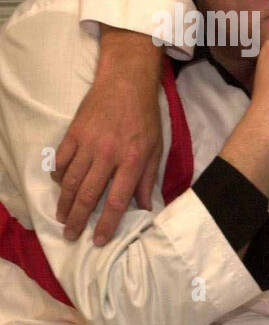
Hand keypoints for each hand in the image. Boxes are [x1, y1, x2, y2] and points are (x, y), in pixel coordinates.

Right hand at [54, 28, 163, 244]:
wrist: (126, 84)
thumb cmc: (145, 119)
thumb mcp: (155, 150)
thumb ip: (147, 180)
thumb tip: (145, 208)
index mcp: (132, 160)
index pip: (117, 199)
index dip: (107, 223)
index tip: (99, 240)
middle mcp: (108, 154)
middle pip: (88, 194)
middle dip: (78, 219)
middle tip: (71, 236)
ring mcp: (88, 143)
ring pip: (70, 180)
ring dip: (64, 203)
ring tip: (62, 218)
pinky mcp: (73, 133)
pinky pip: (61, 160)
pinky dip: (58, 177)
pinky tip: (59, 187)